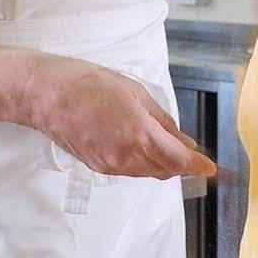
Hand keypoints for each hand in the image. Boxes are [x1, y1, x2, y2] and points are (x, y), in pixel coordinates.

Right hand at [0, 46, 215, 179]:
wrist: (45, 96)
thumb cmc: (88, 85)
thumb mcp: (135, 93)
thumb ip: (163, 121)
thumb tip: (184, 141)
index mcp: (140, 135)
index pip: (180, 161)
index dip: (200, 167)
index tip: (212, 168)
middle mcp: (127, 157)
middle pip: (167, 171)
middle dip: (181, 162)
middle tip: (188, 147)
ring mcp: (111, 165)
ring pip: (148, 173)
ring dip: (161, 163)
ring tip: (162, 141)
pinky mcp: (98, 167)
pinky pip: (130, 170)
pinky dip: (142, 161)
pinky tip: (138, 143)